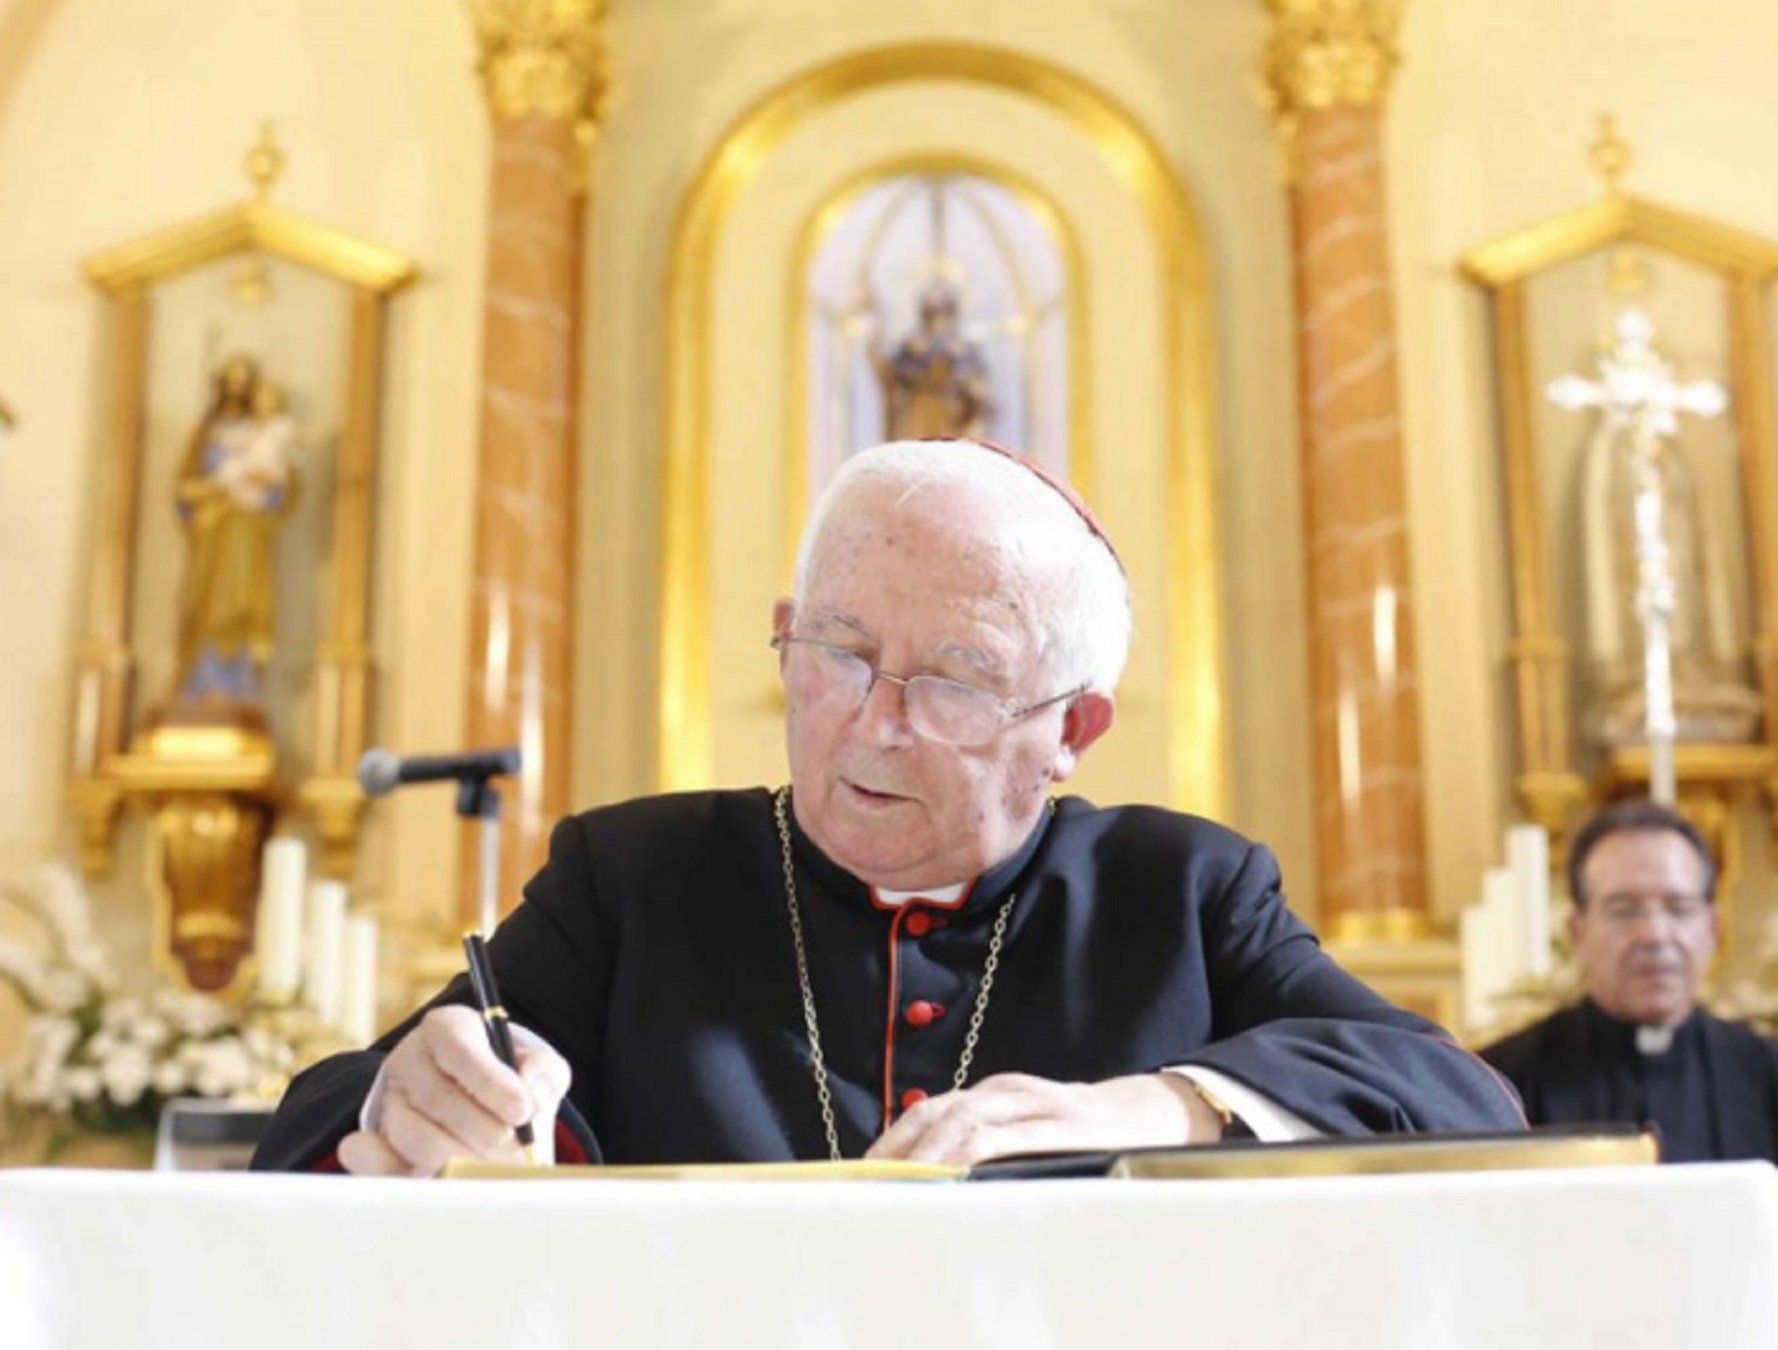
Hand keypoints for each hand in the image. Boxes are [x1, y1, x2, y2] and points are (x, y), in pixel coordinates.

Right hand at [336, 1006, 570, 1176]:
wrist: (478, 1106)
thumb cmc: (510, 1080)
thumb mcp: (536, 1065)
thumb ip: (542, 1072)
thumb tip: (532, 1096)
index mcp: (447, 1028)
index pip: (460, 1050)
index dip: (491, 1083)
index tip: (523, 1113)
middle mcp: (409, 1060)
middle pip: (437, 1098)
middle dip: (483, 1132)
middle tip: (516, 1155)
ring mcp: (388, 1102)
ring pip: (413, 1135)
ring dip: (458, 1160)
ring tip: (493, 1171)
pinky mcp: (375, 1142)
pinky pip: (379, 1162)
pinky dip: (414, 1176)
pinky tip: (450, 1181)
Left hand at [864, 1072, 1221, 1166]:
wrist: (1151, 1113)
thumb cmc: (1082, 1134)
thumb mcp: (1027, 1133)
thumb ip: (987, 1148)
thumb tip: (936, 1185)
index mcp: (991, 1095)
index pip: (925, 1113)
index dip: (889, 1142)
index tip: (859, 1175)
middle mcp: (1003, 1092)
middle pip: (932, 1113)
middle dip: (894, 1150)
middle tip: (864, 1185)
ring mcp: (1030, 1103)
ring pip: (962, 1120)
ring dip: (924, 1153)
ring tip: (896, 1185)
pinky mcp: (1058, 1122)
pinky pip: (1004, 1134)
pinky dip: (970, 1153)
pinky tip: (952, 1173)